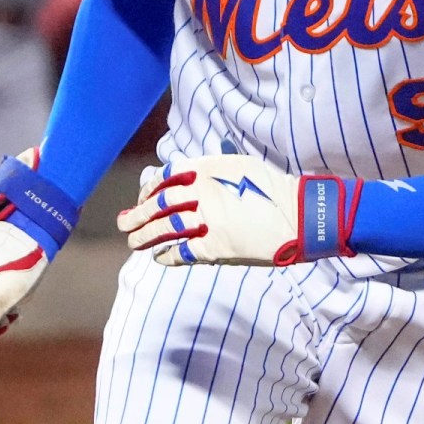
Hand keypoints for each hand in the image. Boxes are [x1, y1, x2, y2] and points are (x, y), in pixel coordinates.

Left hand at [119, 153, 351, 266]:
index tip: (143, 197)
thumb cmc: (272, 189)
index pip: (166, 176)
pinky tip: (160, 257)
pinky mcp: (216, 246)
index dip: (149, 188)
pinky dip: (167, 255)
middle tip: (124, 223)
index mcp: (208, 169)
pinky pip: (182, 252)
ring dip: (145, 236)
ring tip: (134, 242)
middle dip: (137, 214)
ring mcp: (208, 220)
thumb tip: (188, 174)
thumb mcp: (240, 165)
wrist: (299, 215)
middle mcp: (203, 192)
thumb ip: (212, 168)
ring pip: (165, 229)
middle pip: (159, 204)